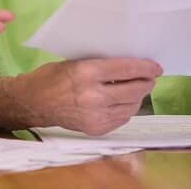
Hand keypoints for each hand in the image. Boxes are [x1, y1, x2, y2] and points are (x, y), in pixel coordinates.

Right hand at [13, 58, 161, 134]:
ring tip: (138, 88)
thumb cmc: (53, 76)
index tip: (156, 66)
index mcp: (87, 73)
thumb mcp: (76, 62)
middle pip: (134, 89)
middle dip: (146, 82)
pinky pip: (122, 118)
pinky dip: (127, 108)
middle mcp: (93, 96)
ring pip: (131, 106)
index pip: (126, 69)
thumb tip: (129, 66)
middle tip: (150, 77)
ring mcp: (95, 115)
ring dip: (138, 96)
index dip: (145, 67)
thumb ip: (101, 65)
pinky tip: (124, 101)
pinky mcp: (96, 128)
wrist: (34, 102)